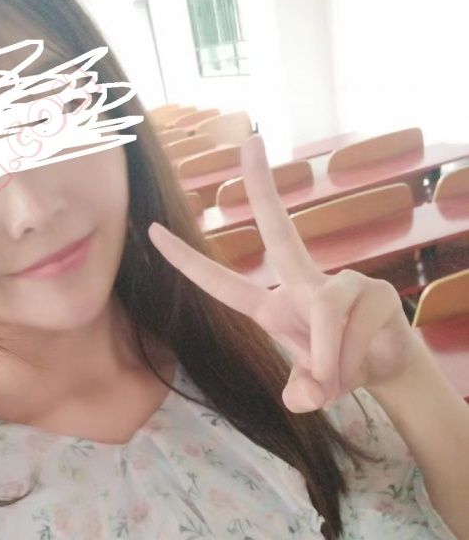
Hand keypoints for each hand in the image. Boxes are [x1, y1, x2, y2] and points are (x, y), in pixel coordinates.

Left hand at [148, 135, 418, 412]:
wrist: (386, 368)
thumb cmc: (336, 370)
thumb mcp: (311, 390)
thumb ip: (301, 393)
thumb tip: (304, 398)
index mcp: (272, 308)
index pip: (222, 283)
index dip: (187, 261)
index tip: (153, 230)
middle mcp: (303, 284)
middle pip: (280, 231)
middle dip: (263, 189)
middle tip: (251, 141)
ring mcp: (341, 283)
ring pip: (324, 314)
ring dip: (330, 360)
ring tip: (337, 382)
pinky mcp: (373, 292)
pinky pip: (351, 328)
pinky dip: (350, 360)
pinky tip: (360, 367)